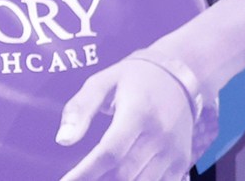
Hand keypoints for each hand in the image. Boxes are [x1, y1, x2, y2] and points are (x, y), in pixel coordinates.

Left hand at [56, 59, 194, 180]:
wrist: (181, 74)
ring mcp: (173, 150)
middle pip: (123, 175)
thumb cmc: (135, 79)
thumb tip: (63, 140)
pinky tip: (119, 179)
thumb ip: (80, 108)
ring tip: (97, 178)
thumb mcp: (103, 82)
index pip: (110, 153)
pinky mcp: (181, 161)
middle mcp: (160, 134)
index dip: (84, 174)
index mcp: (139, 113)